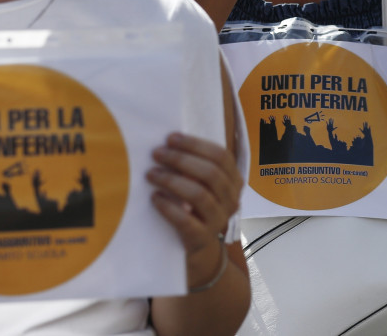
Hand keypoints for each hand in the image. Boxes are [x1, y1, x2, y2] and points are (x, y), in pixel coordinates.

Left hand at [147, 133, 241, 264]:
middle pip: (210, 173)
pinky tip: (154, 197)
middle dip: (181, 159)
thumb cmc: (196, 207)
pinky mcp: (202, 238)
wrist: (199, 247)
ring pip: (198, 194)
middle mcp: (231, 200)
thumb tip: (170, 142)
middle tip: (157, 153)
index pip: (221, 156)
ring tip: (151, 174)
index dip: (195, 144)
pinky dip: (168, 206)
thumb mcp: (204, 185)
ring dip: (172, 180)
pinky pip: (185, 220)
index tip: (170, 138)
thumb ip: (197, 166)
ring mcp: (219, 220)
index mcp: (234, 181)